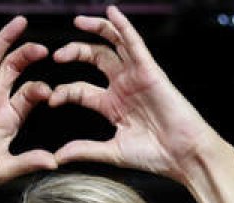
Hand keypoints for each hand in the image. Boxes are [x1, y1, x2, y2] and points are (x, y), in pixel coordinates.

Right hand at [0, 17, 56, 202]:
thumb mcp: (4, 169)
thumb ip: (28, 161)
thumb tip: (55, 163)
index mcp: (10, 118)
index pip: (29, 94)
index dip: (40, 89)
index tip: (48, 92)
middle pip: (13, 69)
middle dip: (28, 55)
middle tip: (43, 47)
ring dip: (4, 41)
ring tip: (19, 23)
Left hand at [49, 6, 221, 180]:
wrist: (183, 155)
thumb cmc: (155, 155)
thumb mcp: (113, 152)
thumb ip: (85, 150)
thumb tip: (58, 157)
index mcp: (113, 105)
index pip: (80, 90)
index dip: (63, 91)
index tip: (51, 100)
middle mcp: (123, 86)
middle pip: (95, 58)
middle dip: (75, 52)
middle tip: (57, 56)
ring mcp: (136, 76)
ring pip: (114, 43)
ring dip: (96, 29)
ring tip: (78, 22)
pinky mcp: (149, 70)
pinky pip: (134, 43)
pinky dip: (123, 26)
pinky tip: (112, 13)